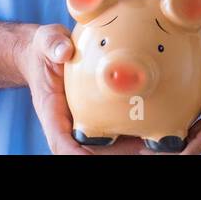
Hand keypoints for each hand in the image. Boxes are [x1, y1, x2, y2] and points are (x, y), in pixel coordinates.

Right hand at [15, 24, 149, 154]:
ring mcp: (83, 119)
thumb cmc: (44, 51)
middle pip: (86, 151)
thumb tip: (64, 52)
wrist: (47, 53)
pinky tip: (156, 126)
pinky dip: (133, 131)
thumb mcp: (45, 42)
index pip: (60, 141)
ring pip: (104, 144)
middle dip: (108, 155)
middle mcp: (68, 122)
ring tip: (153, 144)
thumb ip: (52, 46)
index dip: (75, 153)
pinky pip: (113, 127)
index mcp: (52, 111)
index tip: (88, 158)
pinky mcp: (98, 112)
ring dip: (126, 148)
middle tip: (139, 149)